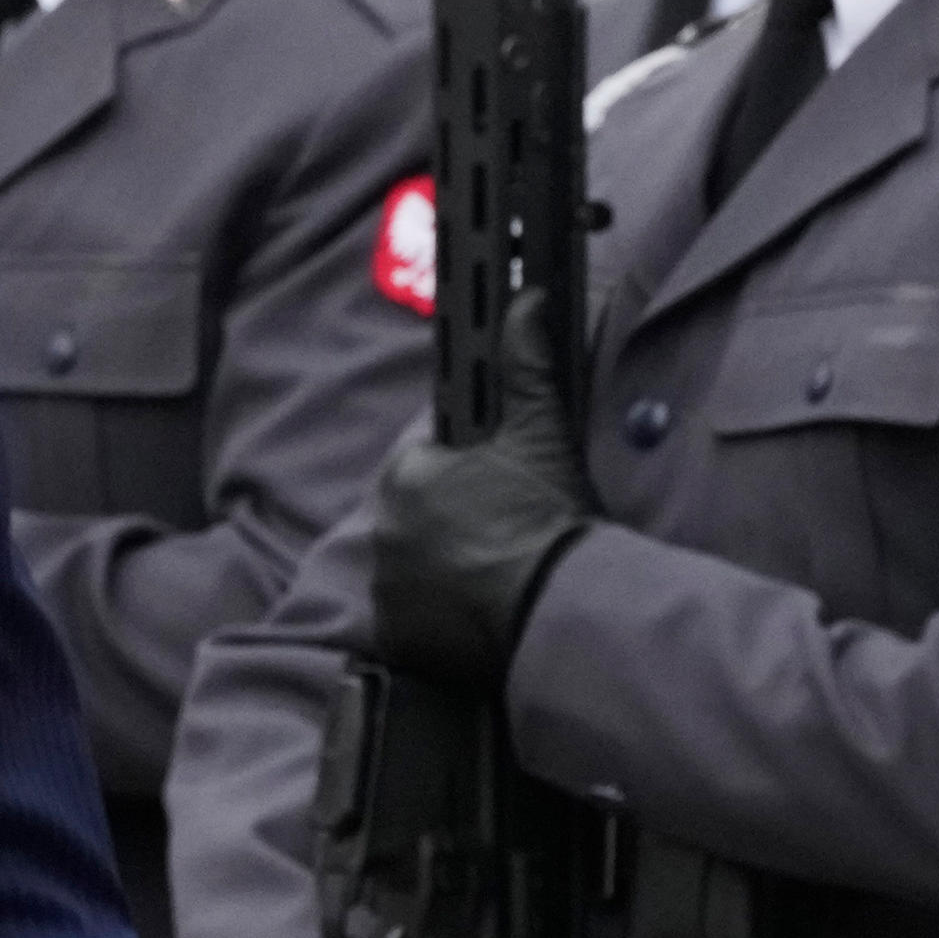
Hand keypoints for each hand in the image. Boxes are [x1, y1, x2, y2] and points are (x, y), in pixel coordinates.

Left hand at [369, 296, 590, 696]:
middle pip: (420, 513)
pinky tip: (482, 612)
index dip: (465, 463)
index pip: (427, 456)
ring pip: (416, 565)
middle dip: (455, 515)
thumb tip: (525, 299)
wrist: (556, 611)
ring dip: (446, 566)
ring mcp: (388, 589)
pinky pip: (417, 620)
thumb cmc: (546, 518)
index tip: (499, 479)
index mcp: (406, 475)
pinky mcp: (402, 638)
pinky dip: (440, 616)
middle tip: (508, 527)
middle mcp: (383, 531)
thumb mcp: (540, 432)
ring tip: (499, 573)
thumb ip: (525, 362)